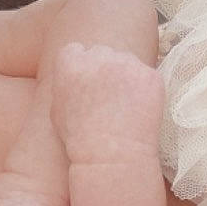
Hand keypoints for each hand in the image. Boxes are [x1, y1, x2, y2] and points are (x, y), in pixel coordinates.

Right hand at [49, 43, 165, 169]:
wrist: (110, 154)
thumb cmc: (79, 139)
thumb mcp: (57, 110)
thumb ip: (65, 84)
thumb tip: (73, 75)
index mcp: (70, 61)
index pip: (76, 50)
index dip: (82, 67)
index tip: (88, 83)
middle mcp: (98, 55)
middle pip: (102, 52)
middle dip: (105, 69)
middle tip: (109, 95)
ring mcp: (127, 63)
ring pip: (127, 62)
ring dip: (126, 77)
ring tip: (124, 106)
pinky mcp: (149, 74)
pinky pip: (147, 76)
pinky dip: (145, 89)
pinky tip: (139, 109)